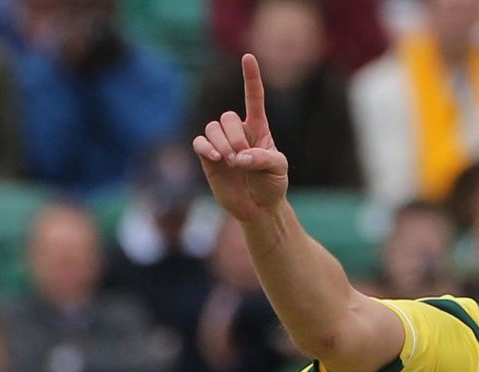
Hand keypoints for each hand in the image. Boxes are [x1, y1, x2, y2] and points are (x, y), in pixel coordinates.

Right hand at [193, 54, 290, 221]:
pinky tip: (216, 157)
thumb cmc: (272, 185)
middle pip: (228, 117)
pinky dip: (206, 147)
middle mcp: (238, 132)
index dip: (251, 78)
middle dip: (235, 136)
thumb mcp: (279, 170)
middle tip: (242, 157)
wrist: (259, 208)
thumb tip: (240, 157)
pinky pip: (199, 142)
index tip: (248, 57)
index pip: (253, 98)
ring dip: (222, 143)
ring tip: (232, 162)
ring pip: (212, 127)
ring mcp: (221, 144)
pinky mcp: (209, 158)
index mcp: (258, 129)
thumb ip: (264, 159)